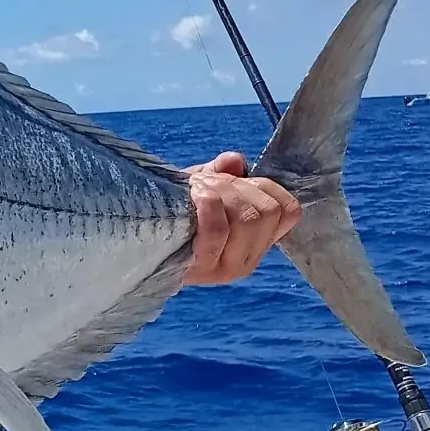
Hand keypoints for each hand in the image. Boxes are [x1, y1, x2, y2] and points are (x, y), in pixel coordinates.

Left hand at [181, 151, 301, 285]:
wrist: (141, 237)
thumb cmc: (177, 211)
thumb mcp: (203, 186)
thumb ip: (222, 172)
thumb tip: (234, 161)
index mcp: (258, 240)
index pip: (288, 210)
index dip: (264, 186)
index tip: (237, 180)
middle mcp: (250, 258)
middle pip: (266, 211)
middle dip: (237, 187)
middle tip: (208, 183)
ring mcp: (228, 267)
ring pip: (246, 218)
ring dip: (221, 193)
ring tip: (197, 190)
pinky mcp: (204, 269)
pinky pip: (218, 229)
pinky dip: (208, 205)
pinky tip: (193, 197)